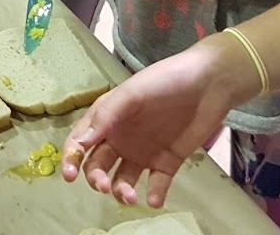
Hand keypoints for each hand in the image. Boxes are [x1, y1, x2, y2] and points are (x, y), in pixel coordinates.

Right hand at [62, 40, 244, 207]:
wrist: (209, 83)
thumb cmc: (165, 81)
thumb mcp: (132, 93)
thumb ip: (106, 116)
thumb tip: (80, 143)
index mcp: (107, 118)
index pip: (81, 142)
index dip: (72, 158)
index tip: (69, 175)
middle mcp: (121, 137)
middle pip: (98, 165)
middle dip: (96, 179)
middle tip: (104, 186)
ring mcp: (143, 152)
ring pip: (123, 180)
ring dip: (121, 191)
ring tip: (130, 197)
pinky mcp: (167, 162)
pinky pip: (156, 185)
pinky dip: (153, 195)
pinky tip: (154, 199)